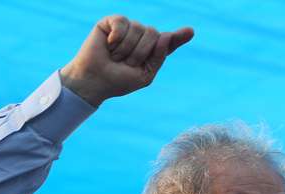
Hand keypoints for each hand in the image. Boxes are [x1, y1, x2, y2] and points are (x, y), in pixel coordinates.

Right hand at [60, 15, 193, 105]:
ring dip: (126, 49)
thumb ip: (159, 57)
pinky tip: (108, 45)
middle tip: (125, 63)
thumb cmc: (119, 81)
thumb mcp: (145, 75)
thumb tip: (165, 34)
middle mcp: (142, 37)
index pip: (168, 41)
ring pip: (138, 28)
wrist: (94, 81)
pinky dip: (116, 38)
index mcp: (152, 52)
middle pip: (154, 34)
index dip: (179, 36)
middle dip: (140, 53)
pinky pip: (122, 23)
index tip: (190, 31)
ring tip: (115, 57)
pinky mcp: (112, 22)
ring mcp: (127, 28)